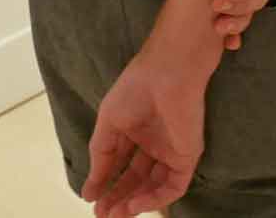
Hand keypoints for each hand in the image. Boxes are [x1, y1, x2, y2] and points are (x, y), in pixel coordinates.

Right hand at [81, 42, 205, 216]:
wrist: (168, 71)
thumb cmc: (136, 87)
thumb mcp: (109, 122)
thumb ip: (101, 156)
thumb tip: (88, 191)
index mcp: (136, 130)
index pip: (120, 165)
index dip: (106, 184)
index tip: (92, 202)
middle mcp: (154, 142)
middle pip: (136, 179)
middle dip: (119, 198)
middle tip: (102, 215)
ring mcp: (171, 150)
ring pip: (154, 187)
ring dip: (135, 204)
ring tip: (116, 215)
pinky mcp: (187, 155)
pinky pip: (172, 186)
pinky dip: (154, 200)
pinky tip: (134, 205)